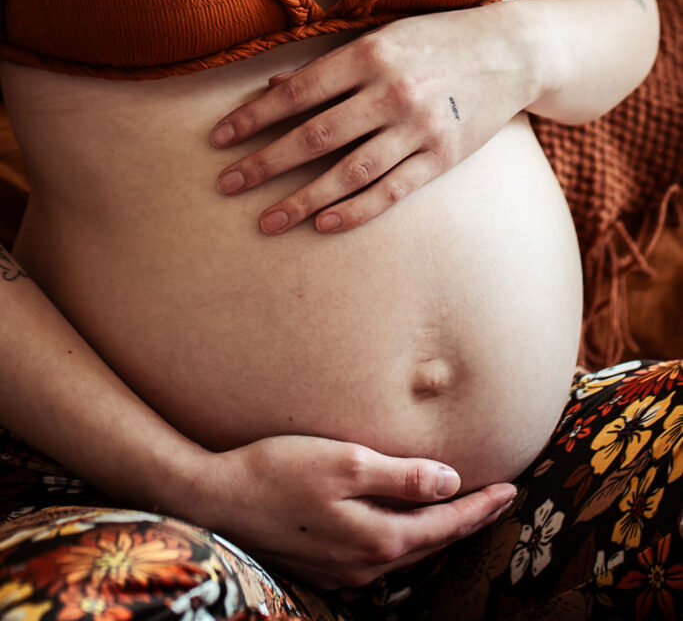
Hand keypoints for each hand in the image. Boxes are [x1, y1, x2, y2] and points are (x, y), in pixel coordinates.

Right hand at [190, 434, 516, 588]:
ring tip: (460, 512)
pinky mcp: (322, 564)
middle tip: (497, 500)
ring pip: (405, 552)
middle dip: (466, 522)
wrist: (215, 499)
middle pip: (431, 544)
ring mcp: (341, 569)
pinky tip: (404, 525)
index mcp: (376, 538)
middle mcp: (364, 563)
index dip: (479, 507)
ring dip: (436, 533)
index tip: (511, 490)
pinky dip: (404, 538)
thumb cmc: (277, 470)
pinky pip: (379, 555)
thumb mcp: (344, 461)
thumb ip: (400, 476)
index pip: (444, 524)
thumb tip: (450, 481)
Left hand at [211, 3, 535, 233]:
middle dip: (264, 163)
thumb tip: (271, 90)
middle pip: (315, 136)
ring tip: (266, 221)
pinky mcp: (444, 156)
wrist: (514, 51)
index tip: (219, 139)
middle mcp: (392, 90)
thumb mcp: (383, 36)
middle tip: (226, 185)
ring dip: (302, 199)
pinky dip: (356, 210)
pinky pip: (392, 191)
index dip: (253, 118)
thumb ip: (330, 65)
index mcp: (370, 53)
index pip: (297, 92)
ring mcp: (420, 126)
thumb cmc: (437, 39)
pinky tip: (323, 224)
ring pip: (349, 172)